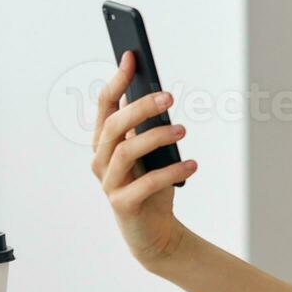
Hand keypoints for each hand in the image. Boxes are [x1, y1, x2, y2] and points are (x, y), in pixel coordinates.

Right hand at [91, 50, 197, 271]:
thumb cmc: (151, 186)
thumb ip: (144, 128)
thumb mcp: (149, 153)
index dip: (117, 81)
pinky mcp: (123, 205)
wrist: (154, 234)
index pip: (105, 107)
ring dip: (155, 137)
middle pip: (114, 126)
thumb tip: (155, 94)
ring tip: (183, 131)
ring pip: (125, 152)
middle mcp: (100, 161)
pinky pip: (145, 184)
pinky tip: (192, 165)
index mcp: (104, 143)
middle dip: (140, 107)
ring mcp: (109, 184)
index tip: (131, 57)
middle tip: (169, 97)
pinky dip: (170, 172)